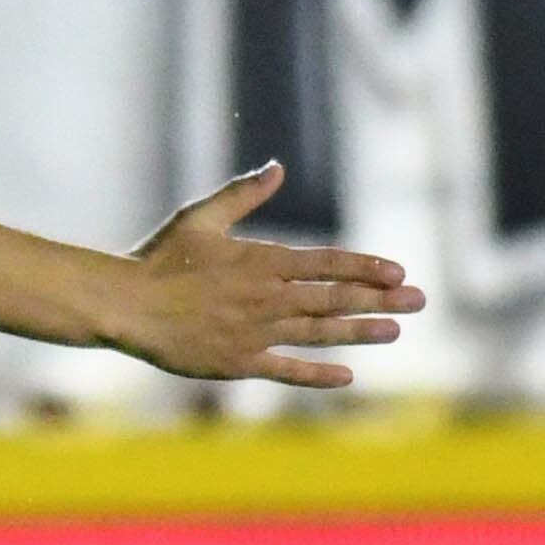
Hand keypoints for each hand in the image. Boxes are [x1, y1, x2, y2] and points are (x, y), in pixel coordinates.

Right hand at [110, 161, 423, 387]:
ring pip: (320, 332)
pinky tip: (347, 376)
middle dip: (381, 299)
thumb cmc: (159, 258)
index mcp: (262, 261)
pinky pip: (287, 370)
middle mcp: (267, 298)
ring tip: (394, 331)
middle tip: (419, 302)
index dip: (367, 267)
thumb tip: (277, 168)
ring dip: (360, 331)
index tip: (399, 272)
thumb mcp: (201, 218)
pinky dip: (318, 374)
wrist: (126, 305)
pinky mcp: (239, 363)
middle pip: (335, 298)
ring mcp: (255, 333)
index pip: (328, 263)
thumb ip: (243, 195)